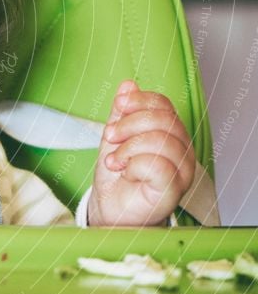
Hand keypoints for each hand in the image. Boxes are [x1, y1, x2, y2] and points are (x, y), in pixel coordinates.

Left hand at [88, 80, 195, 225]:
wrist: (111, 208)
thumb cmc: (118, 175)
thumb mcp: (115, 137)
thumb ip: (122, 113)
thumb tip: (128, 85)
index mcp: (170, 133)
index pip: (163, 105)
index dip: (139, 101)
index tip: (119, 106)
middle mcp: (182, 150)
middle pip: (163, 120)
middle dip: (129, 124)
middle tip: (110, 137)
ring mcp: (182, 171)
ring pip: (161, 141)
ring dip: (128, 148)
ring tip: (115, 162)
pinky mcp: (173, 191)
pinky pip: (158, 166)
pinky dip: (134, 165)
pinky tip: (126, 173)